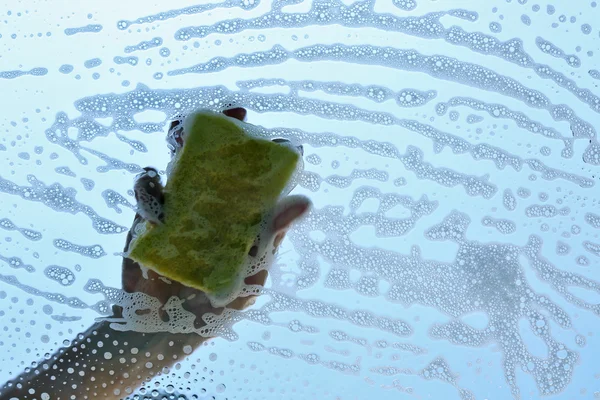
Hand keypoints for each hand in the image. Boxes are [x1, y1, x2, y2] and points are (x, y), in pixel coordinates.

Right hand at [120, 107, 266, 327]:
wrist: (166, 329)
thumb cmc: (217, 305)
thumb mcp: (251, 271)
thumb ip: (271, 237)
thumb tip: (304, 201)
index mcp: (244, 214)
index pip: (258, 175)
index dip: (268, 151)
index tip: (279, 138)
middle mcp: (215, 202)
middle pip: (218, 154)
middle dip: (222, 127)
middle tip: (232, 112)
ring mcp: (181, 203)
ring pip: (180, 157)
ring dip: (181, 137)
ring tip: (181, 134)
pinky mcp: (149, 213)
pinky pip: (147, 187)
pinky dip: (149, 189)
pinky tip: (158, 211)